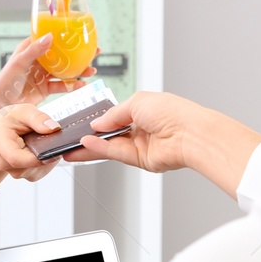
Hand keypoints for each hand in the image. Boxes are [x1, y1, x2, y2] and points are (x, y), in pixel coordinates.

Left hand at [0, 34, 95, 109]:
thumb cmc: (4, 82)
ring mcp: (43, 75)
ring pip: (65, 70)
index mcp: (31, 49)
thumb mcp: (19, 63)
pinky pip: (62, 86)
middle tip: (95, 52)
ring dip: (79, 70)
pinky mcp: (45, 89)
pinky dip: (72, 86)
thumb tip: (50, 37)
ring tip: (91, 70)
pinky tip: (82, 85)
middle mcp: (39, 60)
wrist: (0, 105)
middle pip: (63, 54)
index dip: (66, 36)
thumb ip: (34, 50)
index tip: (82, 34)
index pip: (51, 38)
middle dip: (79, 53)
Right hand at [0, 103, 63, 192]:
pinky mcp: (23, 175)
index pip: (18, 159)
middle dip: (46, 156)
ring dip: (48, 159)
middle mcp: (4, 163)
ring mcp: (13, 172)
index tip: (49, 148)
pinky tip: (45, 150)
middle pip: (32, 168)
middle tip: (53, 140)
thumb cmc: (5, 122)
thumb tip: (54, 128)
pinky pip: (40, 173)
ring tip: (46, 142)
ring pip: (38, 173)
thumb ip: (36, 118)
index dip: (36, 158)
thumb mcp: (19, 111)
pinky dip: (47, 162)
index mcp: (0, 145)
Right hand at [62, 91, 196, 173]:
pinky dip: (99, 149)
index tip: (81, 121)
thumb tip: (98, 123)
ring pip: (109, 146)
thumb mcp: (136, 101)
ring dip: (90, 145)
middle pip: (109, 133)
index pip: (115, 115)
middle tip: (69, 137)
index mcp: (143, 110)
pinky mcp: (141, 160)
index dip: (98, 119)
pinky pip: (115, 153)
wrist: (191, 134)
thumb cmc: (173, 112)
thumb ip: (113, 114)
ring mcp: (141, 145)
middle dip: (90, 135)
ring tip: (70, 145)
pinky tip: (85, 144)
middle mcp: (141, 128)